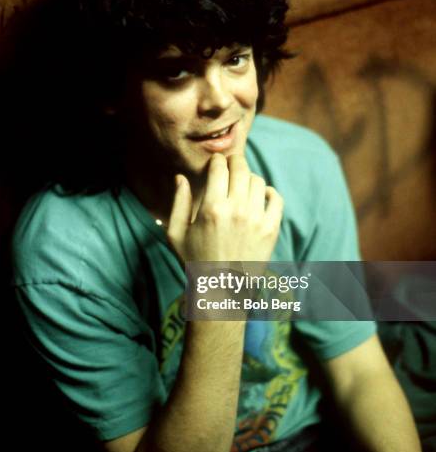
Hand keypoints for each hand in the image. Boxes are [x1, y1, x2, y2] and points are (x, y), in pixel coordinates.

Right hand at [167, 153, 282, 262]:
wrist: (221, 292)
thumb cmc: (194, 262)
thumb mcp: (176, 234)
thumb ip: (178, 202)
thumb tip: (180, 177)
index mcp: (212, 208)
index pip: (219, 168)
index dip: (216, 160)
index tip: (215, 162)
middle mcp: (236, 210)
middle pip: (241, 169)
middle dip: (234, 162)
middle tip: (231, 164)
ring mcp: (257, 220)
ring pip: (258, 181)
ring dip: (249, 178)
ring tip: (242, 184)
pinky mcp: (271, 230)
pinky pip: (276, 198)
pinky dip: (268, 192)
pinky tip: (259, 196)